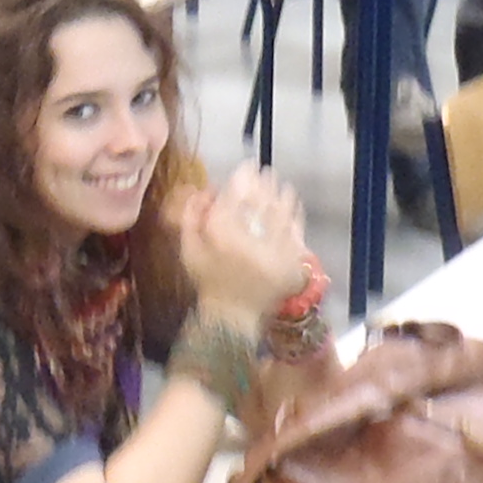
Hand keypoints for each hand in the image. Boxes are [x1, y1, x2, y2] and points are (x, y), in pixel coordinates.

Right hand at [175, 166, 307, 319]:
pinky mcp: (289, 264)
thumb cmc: (208, 281)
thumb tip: (204, 190)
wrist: (232, 316)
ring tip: (281, 184)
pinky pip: (294, 232)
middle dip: (264, 183)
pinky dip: (294, 215)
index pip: (235, 196)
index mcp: (221, 236)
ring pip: (280, 214)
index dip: (243, 177)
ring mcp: (272, 253)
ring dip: (281, 195)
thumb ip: (191, 217)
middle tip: (266, 172)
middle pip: (260, 202)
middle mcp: (248, 241)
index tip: (248, 165)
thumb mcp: (188, 249)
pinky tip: (292, 204)